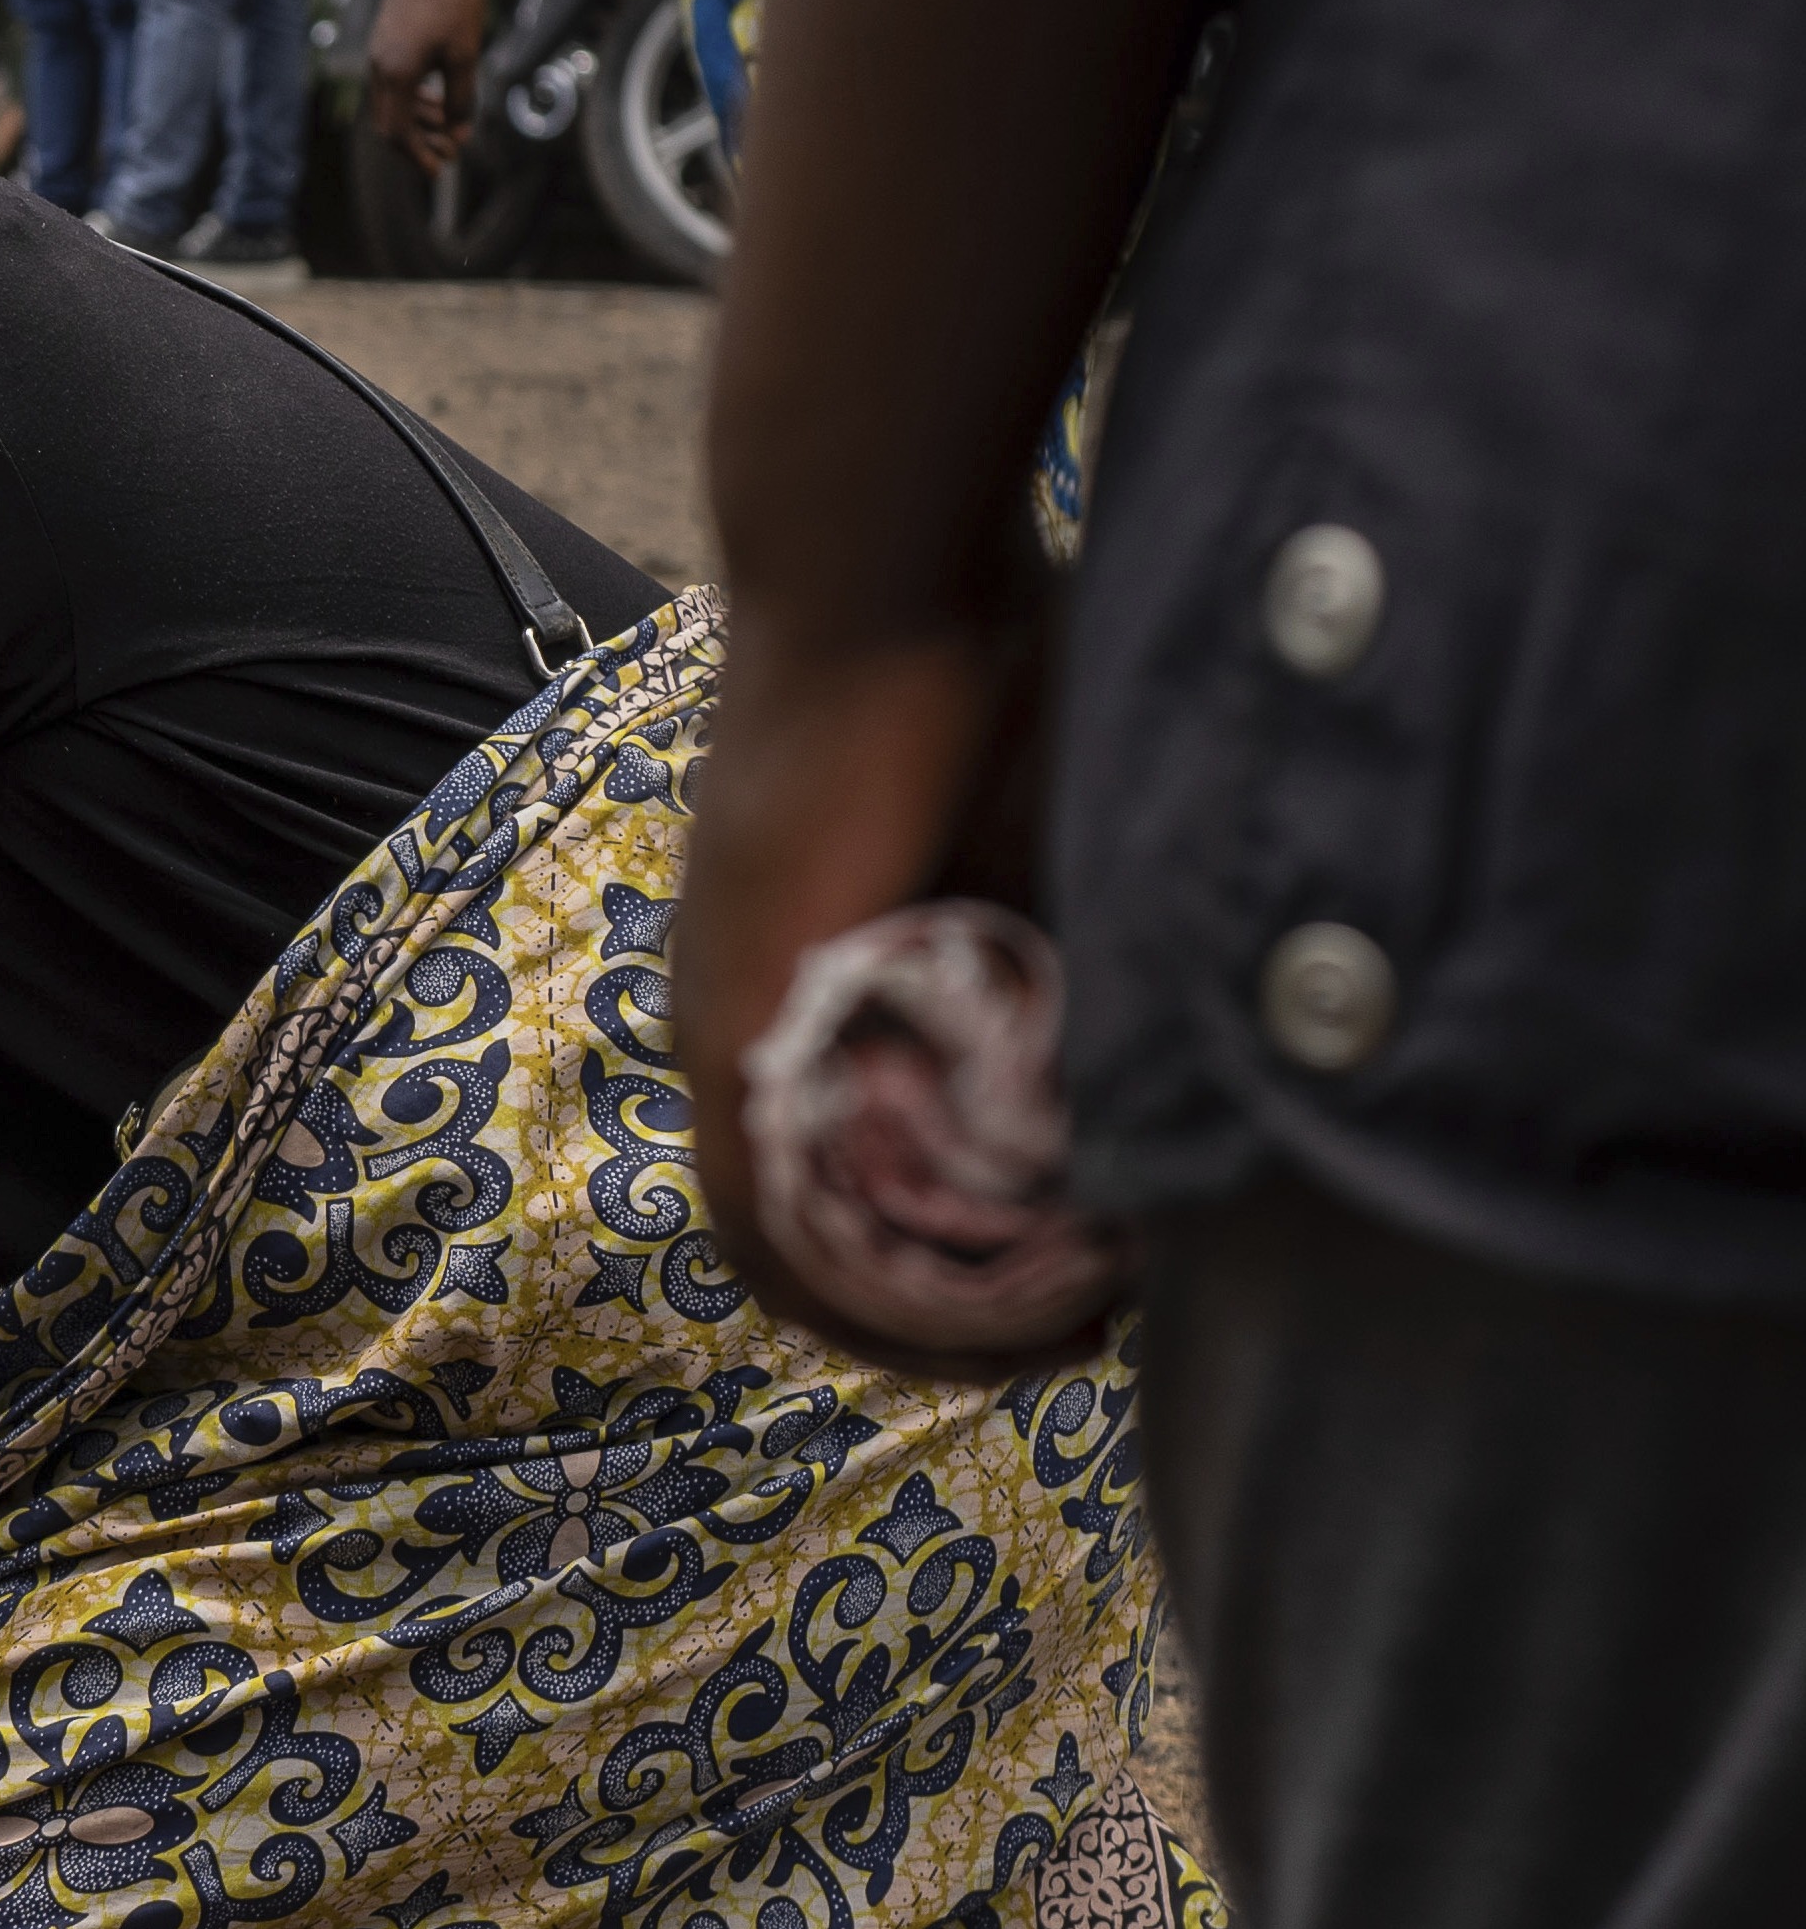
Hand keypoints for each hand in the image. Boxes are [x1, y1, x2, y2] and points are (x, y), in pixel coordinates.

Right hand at [369, 0, 487, 166]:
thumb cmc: (455, 1)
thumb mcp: (465, 56)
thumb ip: (461, 100)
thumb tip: (458, 134)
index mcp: (396, 73)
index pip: (397, 132)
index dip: (418, 155)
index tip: (440, 169)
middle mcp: (379, 67)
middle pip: (390, 123)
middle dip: (419, 143)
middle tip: (451, 152)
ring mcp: (379, 54)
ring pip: (393, 103)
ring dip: (419, 120)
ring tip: (450, 125)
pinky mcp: (385, 42)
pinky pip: (394, 83)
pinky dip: (414, 99)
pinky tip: (437, 99)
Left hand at [675, 614, 1079, 1374]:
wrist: (883, 571)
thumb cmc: (983, 673)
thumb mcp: (1055, 845)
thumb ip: (1095, 952)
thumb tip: (1201, 1050)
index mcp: (815, 983)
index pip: (853, 1178)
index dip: (954, 1265)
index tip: (1081, 1298)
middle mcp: (749, 1020)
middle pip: (817, 1237)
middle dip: (946, 1320)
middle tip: (1075, 1351)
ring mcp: (728, 1023)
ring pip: (788, 1246)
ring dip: (914, 1327)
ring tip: (1049, 1358)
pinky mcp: (734, 1021)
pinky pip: (770, 1214)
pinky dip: (864, 1293)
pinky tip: (979, 1324)